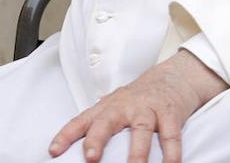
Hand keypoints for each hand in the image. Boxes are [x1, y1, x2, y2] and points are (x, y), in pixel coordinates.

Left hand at [48, 50, 228, 162]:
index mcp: (108, 107)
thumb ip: (100, 125)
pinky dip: (171, 152)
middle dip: (98, 139)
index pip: (82, 121)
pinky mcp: (171, 113)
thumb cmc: (140, 98)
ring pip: (141, 129)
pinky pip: (171, 134)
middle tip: (91, 158)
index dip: (66, 135)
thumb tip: (80, 153)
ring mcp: (149, 108)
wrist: (175, 76)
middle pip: (108, 121)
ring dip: (137, 151)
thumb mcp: (117, 107)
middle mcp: (126, 106)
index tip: (54, 151)